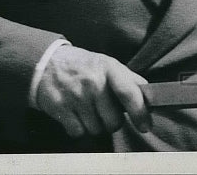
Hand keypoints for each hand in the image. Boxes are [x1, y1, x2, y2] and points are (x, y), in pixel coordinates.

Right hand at [34, 45, 150, 137]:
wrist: (47, 63)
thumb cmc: (84, 66)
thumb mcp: (108, 64)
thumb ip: (128, 79)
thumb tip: (149, 96)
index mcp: (109, 68)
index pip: (129, 93)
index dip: (140, 112)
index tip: (145, 126)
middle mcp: (93, 82)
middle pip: (113, 121)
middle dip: (112, 121)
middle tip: (106, 111)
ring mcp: (75, 96)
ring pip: (96, 130)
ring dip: (96, 125)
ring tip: (89, 110)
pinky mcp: (60, 109)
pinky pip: (79, 133)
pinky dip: (80, 129)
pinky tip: (77, 115)